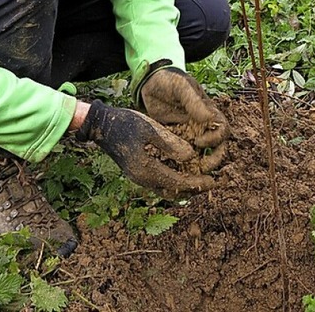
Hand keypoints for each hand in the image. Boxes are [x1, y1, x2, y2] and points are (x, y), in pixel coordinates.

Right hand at [75, 100, 215, 196]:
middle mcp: (143, 178)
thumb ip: (170, 143)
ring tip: (199, 181)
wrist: (101, 126)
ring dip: (184, 188)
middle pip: (173, 191)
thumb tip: (191, 156)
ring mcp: (138, 177)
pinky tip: (181, 173)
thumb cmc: (124, 123)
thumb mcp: (149, 128)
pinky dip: (173, 182)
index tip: (213, 181)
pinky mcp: (136, 172)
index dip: (197, 183)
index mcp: (146, 169)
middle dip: (193, 190)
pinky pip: (159, 183)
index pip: (178, 182)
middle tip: (210, 184)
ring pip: (166, 189)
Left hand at [140, 68, 228, 170]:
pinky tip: (173, 171)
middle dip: (213, 160)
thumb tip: (209, 118)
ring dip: (198, 166)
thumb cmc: (168, 81)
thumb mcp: (181, 87)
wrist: (149, 83)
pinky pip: (182, 155)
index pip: (222, 130)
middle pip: (216, 148)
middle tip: (202, 168)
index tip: (199, 142)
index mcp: (207, 112)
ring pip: (201, 154)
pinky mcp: (175, 140)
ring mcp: (189, 134)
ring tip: (189, 173)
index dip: (216, 140)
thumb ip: (194, 102)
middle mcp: (201, 125)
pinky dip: (181, 164)